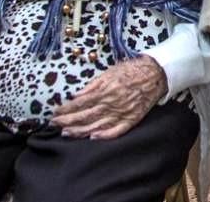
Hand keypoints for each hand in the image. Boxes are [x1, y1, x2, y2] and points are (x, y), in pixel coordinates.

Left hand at [52, 57, 167, 138]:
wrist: (155, 74)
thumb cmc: (131, 71)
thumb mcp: (109, 72)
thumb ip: (92, 86)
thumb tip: (76, 95)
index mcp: (105, 91)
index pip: (80, 103)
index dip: (66, 109)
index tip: (55, 113)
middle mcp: (112, 103)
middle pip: (85, 116)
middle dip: (68, 121)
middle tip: (54, 125)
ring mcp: (122, 113)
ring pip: (97, 125)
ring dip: (80, 131)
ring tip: (67, 133)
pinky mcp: (132, 119)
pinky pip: (117, 131)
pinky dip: (105, 135)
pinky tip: (93, 137)